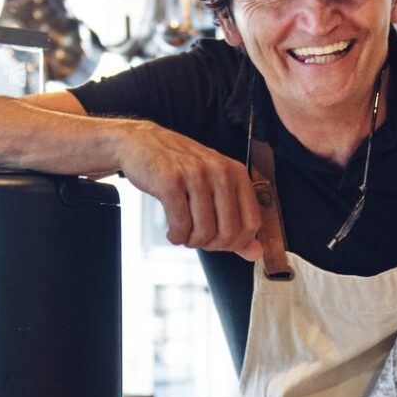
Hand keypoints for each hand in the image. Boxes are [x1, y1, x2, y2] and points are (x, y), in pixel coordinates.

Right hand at [117, 121, 262, 260]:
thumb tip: (256, 253)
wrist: (140, 142)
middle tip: (197, 239)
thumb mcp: (214, 188)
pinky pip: (180, 225)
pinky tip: (172, 232)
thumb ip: (236, 222)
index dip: (236, 243)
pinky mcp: (170, 181)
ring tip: (183, 234)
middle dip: (212, 245)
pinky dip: (176, 236)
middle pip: (228, 232)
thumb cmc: (180, 169)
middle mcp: (220, 171)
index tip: (219, 242)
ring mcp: (195, 174)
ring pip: (204, 231)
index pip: (251, 224)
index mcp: (236, 173)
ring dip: (191, 241)